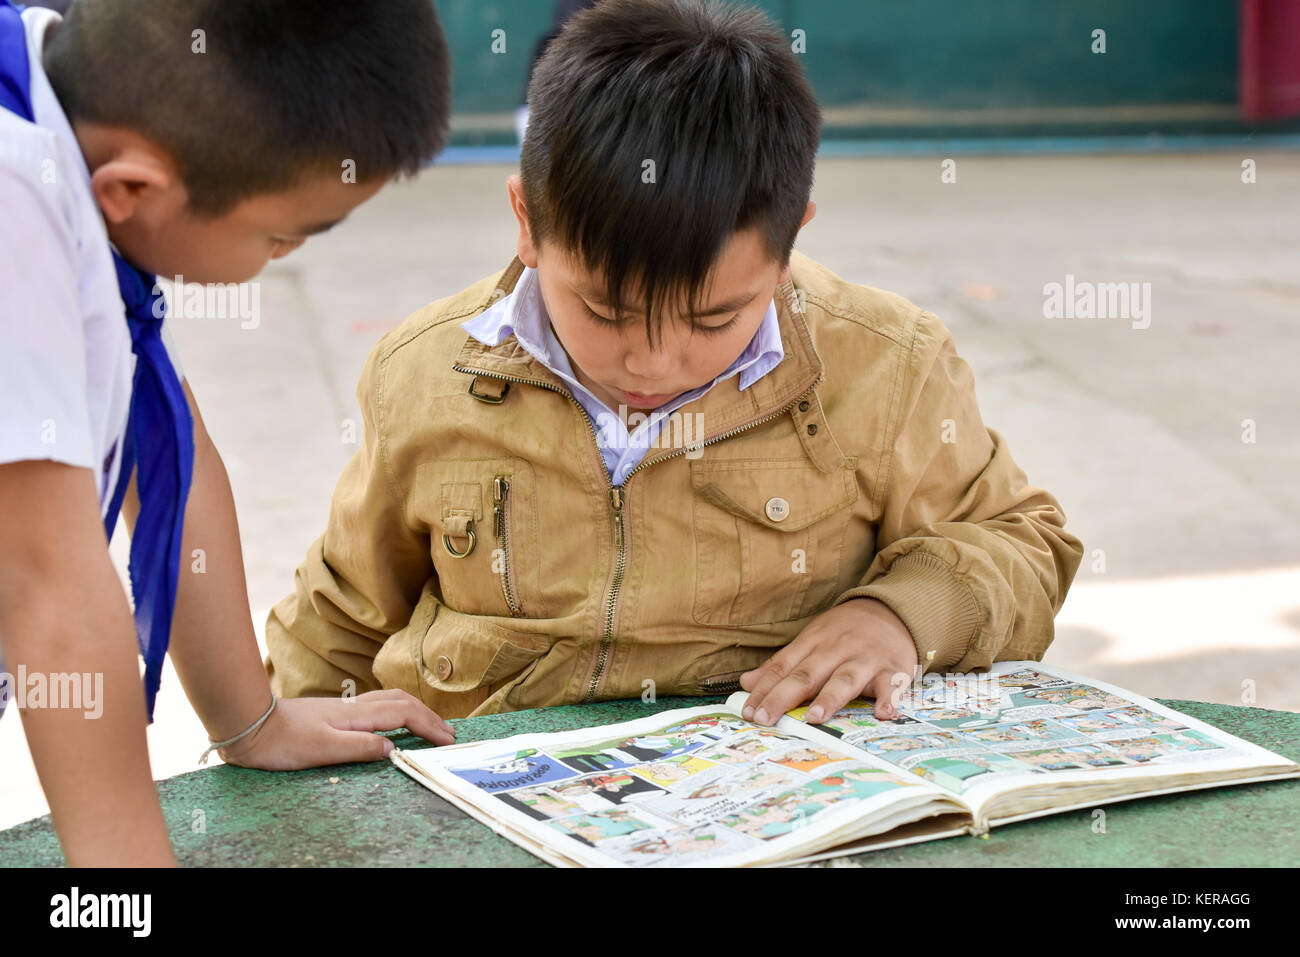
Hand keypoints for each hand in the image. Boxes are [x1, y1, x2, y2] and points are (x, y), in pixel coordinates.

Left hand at [216, 690, 455, 769]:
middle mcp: (356, 706)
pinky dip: (397, 711)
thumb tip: (393, 748)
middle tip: (447, 734)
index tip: (447, 741)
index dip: (429, 726)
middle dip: (429, 716)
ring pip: (391, 700)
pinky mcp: (335, 712)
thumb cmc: (283, 741)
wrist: (251, 724)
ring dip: (415, 711)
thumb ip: (360, 747)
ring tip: (429, 725)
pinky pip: (378, 706)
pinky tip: (392, 722)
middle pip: (403, 702)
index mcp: (357, 714)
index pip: (405, 715)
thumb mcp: (323, 749)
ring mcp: (345, 707)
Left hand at [739, 598, 918, 725]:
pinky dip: (889, 698)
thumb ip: (781, 664)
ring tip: (813, 718)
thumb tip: (747, 682)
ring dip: (829, 699)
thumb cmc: (845, 632)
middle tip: (765, 719)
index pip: (783, 667)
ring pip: (844, 679)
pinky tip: (883, 713)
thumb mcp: (810, 640)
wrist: (892, 610)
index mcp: (812, 642)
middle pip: (807, 674)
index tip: (748, 711)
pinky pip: (891, 684)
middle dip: (783, 696)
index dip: (764, 690)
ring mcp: (865, 659)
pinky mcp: (893, 668)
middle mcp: (836, 649)